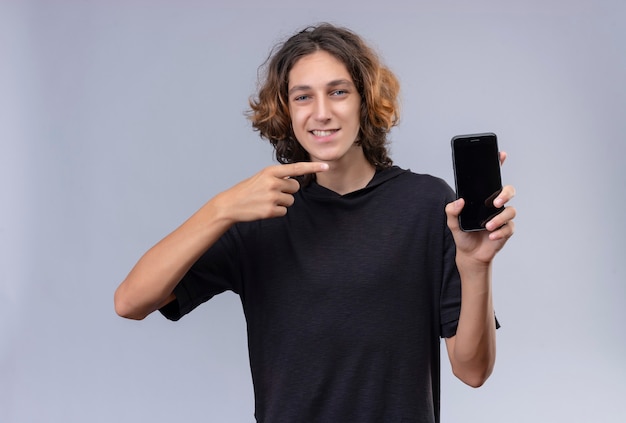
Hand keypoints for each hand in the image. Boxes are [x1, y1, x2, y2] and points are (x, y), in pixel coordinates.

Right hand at [214, 162, 328, 222]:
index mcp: (270, 171)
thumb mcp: (262, 177)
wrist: (231, 204)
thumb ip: (278, 177)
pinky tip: (264, 209)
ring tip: (266, 201)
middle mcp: (272, 182)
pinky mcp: (270, 210)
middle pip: (295, 187)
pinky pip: (284, 211)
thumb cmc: (248, 190)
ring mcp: (272, 196)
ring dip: (282, 202)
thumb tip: (295, 182)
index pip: (296, 168)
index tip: (326, 165)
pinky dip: (277, 212)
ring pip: (291, 200)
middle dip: (287, 191)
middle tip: (271, 193)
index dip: (313, 167)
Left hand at [445, 152, 515, 265]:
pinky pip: (509, 227)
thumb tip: (459, 201)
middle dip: (505, 194)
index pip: (492, 179)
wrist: (469, 254)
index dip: (498, 165)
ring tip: (486, 226)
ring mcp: (502, 217)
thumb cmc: (463, 234)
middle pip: (508, 191)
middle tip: (494, 203)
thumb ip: (451, 210)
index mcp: (483, 198)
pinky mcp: (506, 230)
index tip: (500, 154)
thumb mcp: (452, 222)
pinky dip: (500, 231)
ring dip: (499, 218)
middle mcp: (495, 205)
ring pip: (510, 210)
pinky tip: (491, 235)